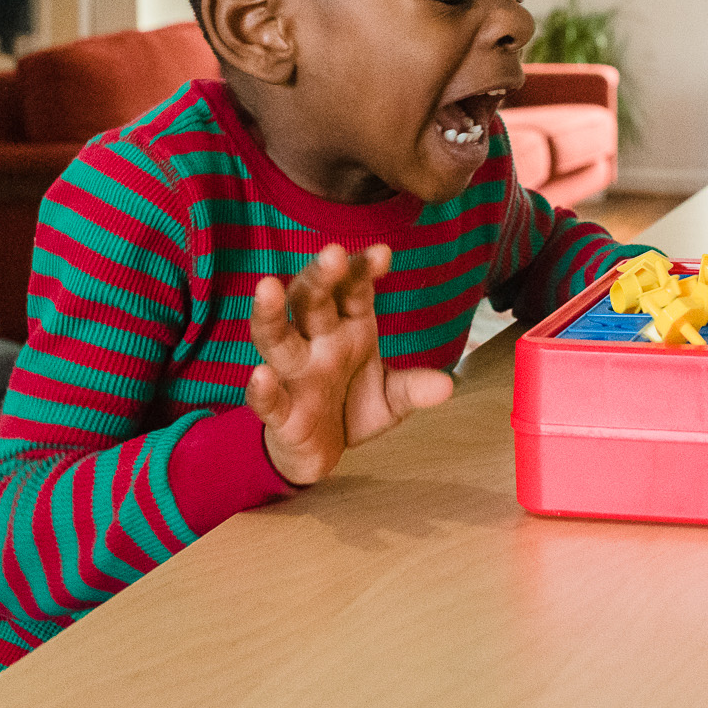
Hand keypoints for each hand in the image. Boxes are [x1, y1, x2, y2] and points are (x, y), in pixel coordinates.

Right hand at [245, 243, 455, 485]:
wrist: (320, 454)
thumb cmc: (352, 409)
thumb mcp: (391, 399)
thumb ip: (412, 388)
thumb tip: (446, 386)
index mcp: (349, 328)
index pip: (353, 289)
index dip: (363, 269)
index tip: (382, 254)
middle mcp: (317, 342)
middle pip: (312, 300)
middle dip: (320, 277)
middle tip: (332, 254)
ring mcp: (295, 374)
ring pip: (276, 337)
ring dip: (271, 313)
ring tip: (267, 287)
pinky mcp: (280, 413)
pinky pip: (269, 399)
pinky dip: (262, 389)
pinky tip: (261, 376)